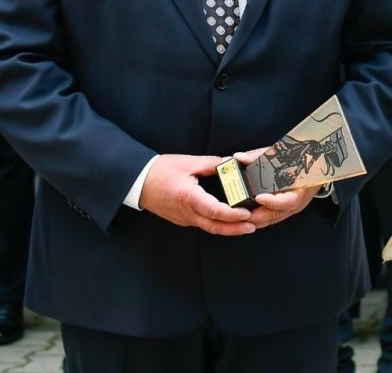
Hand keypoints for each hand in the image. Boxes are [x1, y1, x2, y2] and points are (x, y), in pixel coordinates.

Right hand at [138, 154, 255, 235]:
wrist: (137, 182)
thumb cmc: (160, 170)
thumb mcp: (187, 162)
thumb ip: (211, 164)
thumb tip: (230, 163)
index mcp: (188, 197)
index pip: (214, 210)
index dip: (232, 214)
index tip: (246, 213)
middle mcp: (186, 212)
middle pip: (214, 227)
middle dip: (235, 229)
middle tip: (253, 226)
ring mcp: (183, 218)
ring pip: (209, 228)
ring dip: (228, 229)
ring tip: (246, 225)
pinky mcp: (182, 219)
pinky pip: (203, 224)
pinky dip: (217, 224)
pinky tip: (228, 220)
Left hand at [234, 148, 318, 228]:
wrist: (318, 164)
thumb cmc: (301, 158)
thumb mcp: (282, 154)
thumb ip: (259, 156)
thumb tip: (239, 157)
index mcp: (301, 187)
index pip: (288, 200)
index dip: (273, 202)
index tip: (258, 198)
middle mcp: (297, 202)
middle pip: (277, 214)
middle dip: (257, 217)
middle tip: (240, 214)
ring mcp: (293, 208)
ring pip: (273, 219)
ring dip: (256, 221)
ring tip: (239, 218)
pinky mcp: (287, 210)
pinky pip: (272, 218)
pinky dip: (259, 219)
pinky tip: (246, 218)